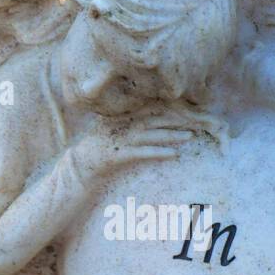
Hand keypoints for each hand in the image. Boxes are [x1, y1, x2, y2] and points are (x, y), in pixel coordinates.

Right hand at [72, 109, 207, 180]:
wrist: (79, 165)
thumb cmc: (98, 148)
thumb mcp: (112, 129)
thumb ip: (129, 121)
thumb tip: (150, 119)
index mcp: (122, 115)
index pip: (150, 108)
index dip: (170, 108)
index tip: (188, 109)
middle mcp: (122, 124)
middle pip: (154, 119)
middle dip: (176, 120)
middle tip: (196, 121)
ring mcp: (119, 139)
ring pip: (151, 135)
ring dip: (171, 135)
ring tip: (190, 137)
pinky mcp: (118, 155)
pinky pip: (142, 153)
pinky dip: (158, 152)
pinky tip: (173, 154)